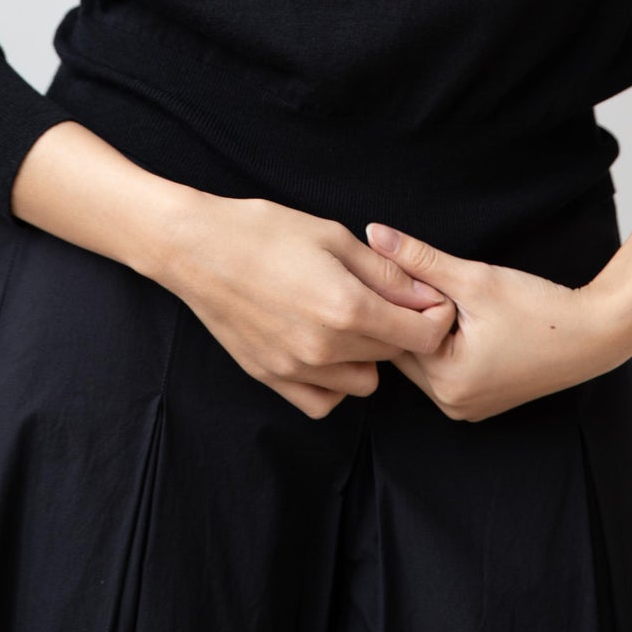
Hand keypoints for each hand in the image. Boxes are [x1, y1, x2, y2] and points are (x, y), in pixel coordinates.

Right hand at [164, 194, 459, 418]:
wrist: (197, 248)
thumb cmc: (264, 231)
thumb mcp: (333, 237)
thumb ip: (385, 273)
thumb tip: (428, 295)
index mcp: (346, 308)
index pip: (421, 336)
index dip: (434, 317)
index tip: (426, 299)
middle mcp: (325, 349)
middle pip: (393, 357)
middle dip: (398, 330)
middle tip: (379, 297)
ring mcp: (296, 369)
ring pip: (362, 384)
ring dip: (366, 357)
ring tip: (347, 320)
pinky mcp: (271, 378)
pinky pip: (323, 401)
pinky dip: (332, 381)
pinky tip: (322, 346)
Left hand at [363, 221, 631, 422]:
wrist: (596, 334)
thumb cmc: (540, 308)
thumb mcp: (475, 279)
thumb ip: (420, 258)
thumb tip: (373, 233)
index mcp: (446, 382)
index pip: (394, 333)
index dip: (397, 297)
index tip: (406, 268)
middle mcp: (452, 404)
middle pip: (407, 349)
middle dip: (410, 313)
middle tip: (430, 279)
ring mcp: (467, 406)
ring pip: (425, 357)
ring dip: (428, 326)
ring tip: (453, 296)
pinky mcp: (481, 400)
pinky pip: (446, 367)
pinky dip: (446, 341)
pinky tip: (464, 316)